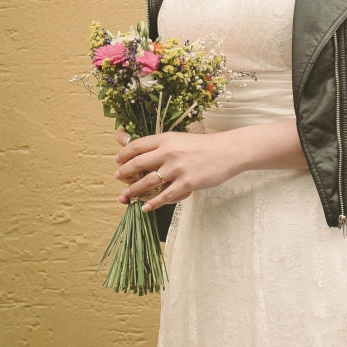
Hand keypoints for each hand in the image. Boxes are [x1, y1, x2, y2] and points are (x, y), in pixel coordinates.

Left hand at [113, 122, 239, 211]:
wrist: (229, 151)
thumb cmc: (206, 145)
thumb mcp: (182, 139)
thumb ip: (165, 145)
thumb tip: (146, 154)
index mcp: (167, 139)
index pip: (137, 145)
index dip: (124, 154)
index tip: (117, 160)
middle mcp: (169, 152)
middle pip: (137, 164)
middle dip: (124, 173)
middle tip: (118, 177)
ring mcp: (177, 169)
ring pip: (147, 182)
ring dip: (133, 190)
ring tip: (126, 195)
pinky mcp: (186, 184)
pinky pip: (164, 197)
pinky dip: (152, 204)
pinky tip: (145, 207)